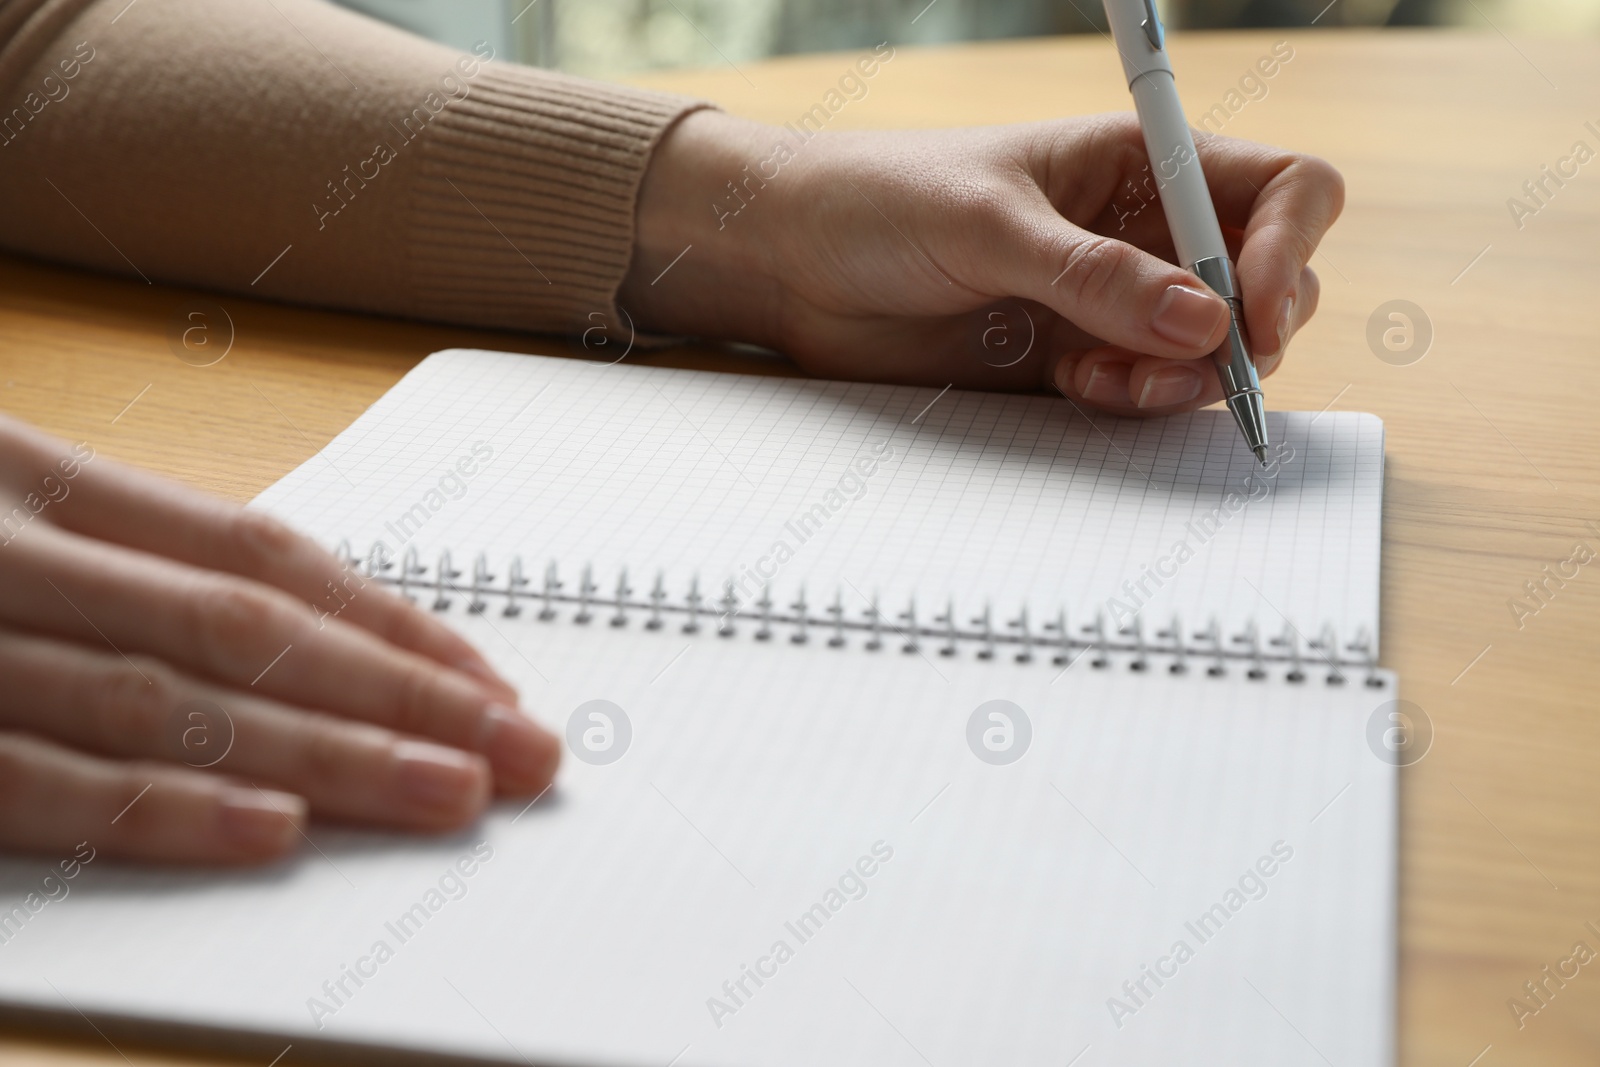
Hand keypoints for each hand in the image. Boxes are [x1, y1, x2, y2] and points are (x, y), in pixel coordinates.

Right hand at [0, 416, 559, 863]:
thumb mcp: (13, 515)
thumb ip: (138, 566)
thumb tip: (326, 641)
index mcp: (49, 484)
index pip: (259, 555)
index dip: (387, 620)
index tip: (491, 684)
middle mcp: (18, 557)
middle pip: (246, 628)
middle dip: (397, 694)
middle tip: (518, 750)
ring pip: (169, 705)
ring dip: (323, 754)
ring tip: (445, 792)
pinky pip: (39, 782)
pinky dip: (162, 807)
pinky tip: (279, 832)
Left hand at [620, 110, 1341, 414]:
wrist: (797, 262)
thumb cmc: (882, 201)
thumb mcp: (988, 226)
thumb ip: (1093, 275)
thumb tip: (1206, 321)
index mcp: (1141, 163)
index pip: (1279, 189)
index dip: (1289, 248)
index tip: (1253, 313)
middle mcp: (1142, 230)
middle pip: (1263, 280)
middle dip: (1245, 332)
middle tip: (1190, 367)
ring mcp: (1112, 300)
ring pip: (1210, 349)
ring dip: (1187, 379)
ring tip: (1115, 383)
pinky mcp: (1074, 357)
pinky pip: (1145, 390)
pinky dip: (1135, 401)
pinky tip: (1082, 390)